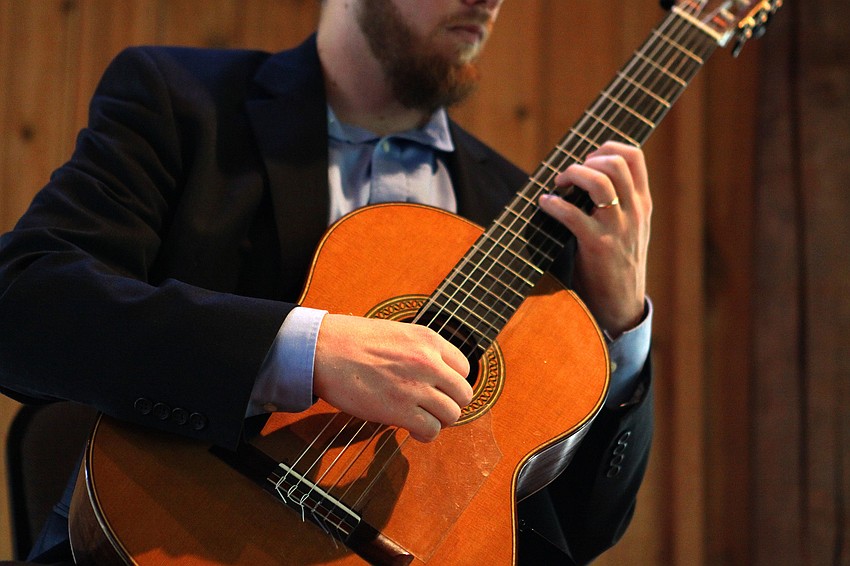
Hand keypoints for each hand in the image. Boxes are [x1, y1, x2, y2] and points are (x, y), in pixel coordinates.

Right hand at [313, 314, 472, 441]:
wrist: (323, 350)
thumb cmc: (350, 341)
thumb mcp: (396, 332)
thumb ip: (418, 350)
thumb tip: (432, 371)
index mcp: (428, 339)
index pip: (463, 367)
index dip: (451, 382)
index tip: (438, 389)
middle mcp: (429, 362)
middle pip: (463, 394)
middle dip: (450, 404)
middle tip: (432, 408)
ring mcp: (416, 387)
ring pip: (451, 415)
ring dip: (438, 421)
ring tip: (421, 420)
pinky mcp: (401, 410)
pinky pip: (431, 430)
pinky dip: (425, 435)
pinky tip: (411, 430)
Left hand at [538, 141, 650, 336]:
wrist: (621, 305)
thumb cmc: (615, 264)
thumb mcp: (627, 228)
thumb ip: (616, 203)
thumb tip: (581, 175)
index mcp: (642, 203)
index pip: (635, 156)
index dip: (607, 147)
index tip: (587, 158)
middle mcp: (634, 212)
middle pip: (616, 163)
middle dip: (586, 160)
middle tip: (568, 175)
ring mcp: (618, 228)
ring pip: (600, 181)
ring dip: (572, 175)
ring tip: (558, 185)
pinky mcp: (599, 246)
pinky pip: (574, 215)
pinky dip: (554, 204)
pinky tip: (544, 204)